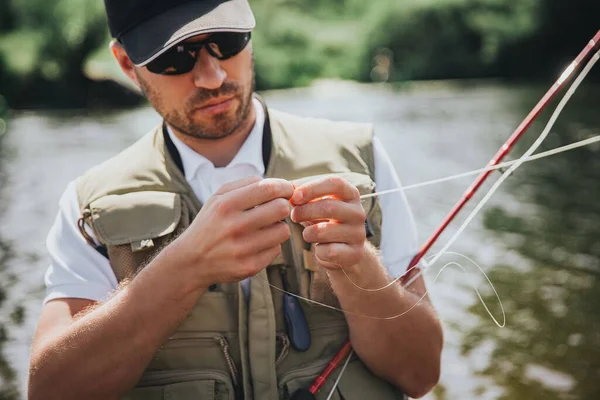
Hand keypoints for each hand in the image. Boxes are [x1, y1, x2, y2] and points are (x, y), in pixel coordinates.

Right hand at [174, 176, 293, 286]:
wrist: (191, 261)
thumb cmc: (211, 222)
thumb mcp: (218, 197)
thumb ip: (246, 184)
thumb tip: (278, 183)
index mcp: (226, 205)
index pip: (268, 189)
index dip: (285, 187)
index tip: (287, 190)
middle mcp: (234, 227)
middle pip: (281, 208)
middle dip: (284, 206)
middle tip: (278, 208)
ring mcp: (242, 249)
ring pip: (283, 231)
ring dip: (278, 227)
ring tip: (265, 227)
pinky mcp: (249, 267)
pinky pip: (277, 250)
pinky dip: (271, 245)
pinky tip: (257, 244)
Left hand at [290, 176, 365, 269]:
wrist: (344, 250)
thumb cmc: (325, 221)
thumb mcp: (317, 204)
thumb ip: (303, 195)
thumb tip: (288, 188)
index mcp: (351, 194)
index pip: (335, 183)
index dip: (312, 188)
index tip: (294, 196)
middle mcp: (358, 212)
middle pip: (329, 207)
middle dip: (304, 211)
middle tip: (294, 216)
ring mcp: (359, 234)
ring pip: (324, 231)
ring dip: (308, 233)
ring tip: (308, 234)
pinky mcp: (355, 253)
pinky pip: (328, 251)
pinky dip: (318, 251)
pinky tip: (320, 249)